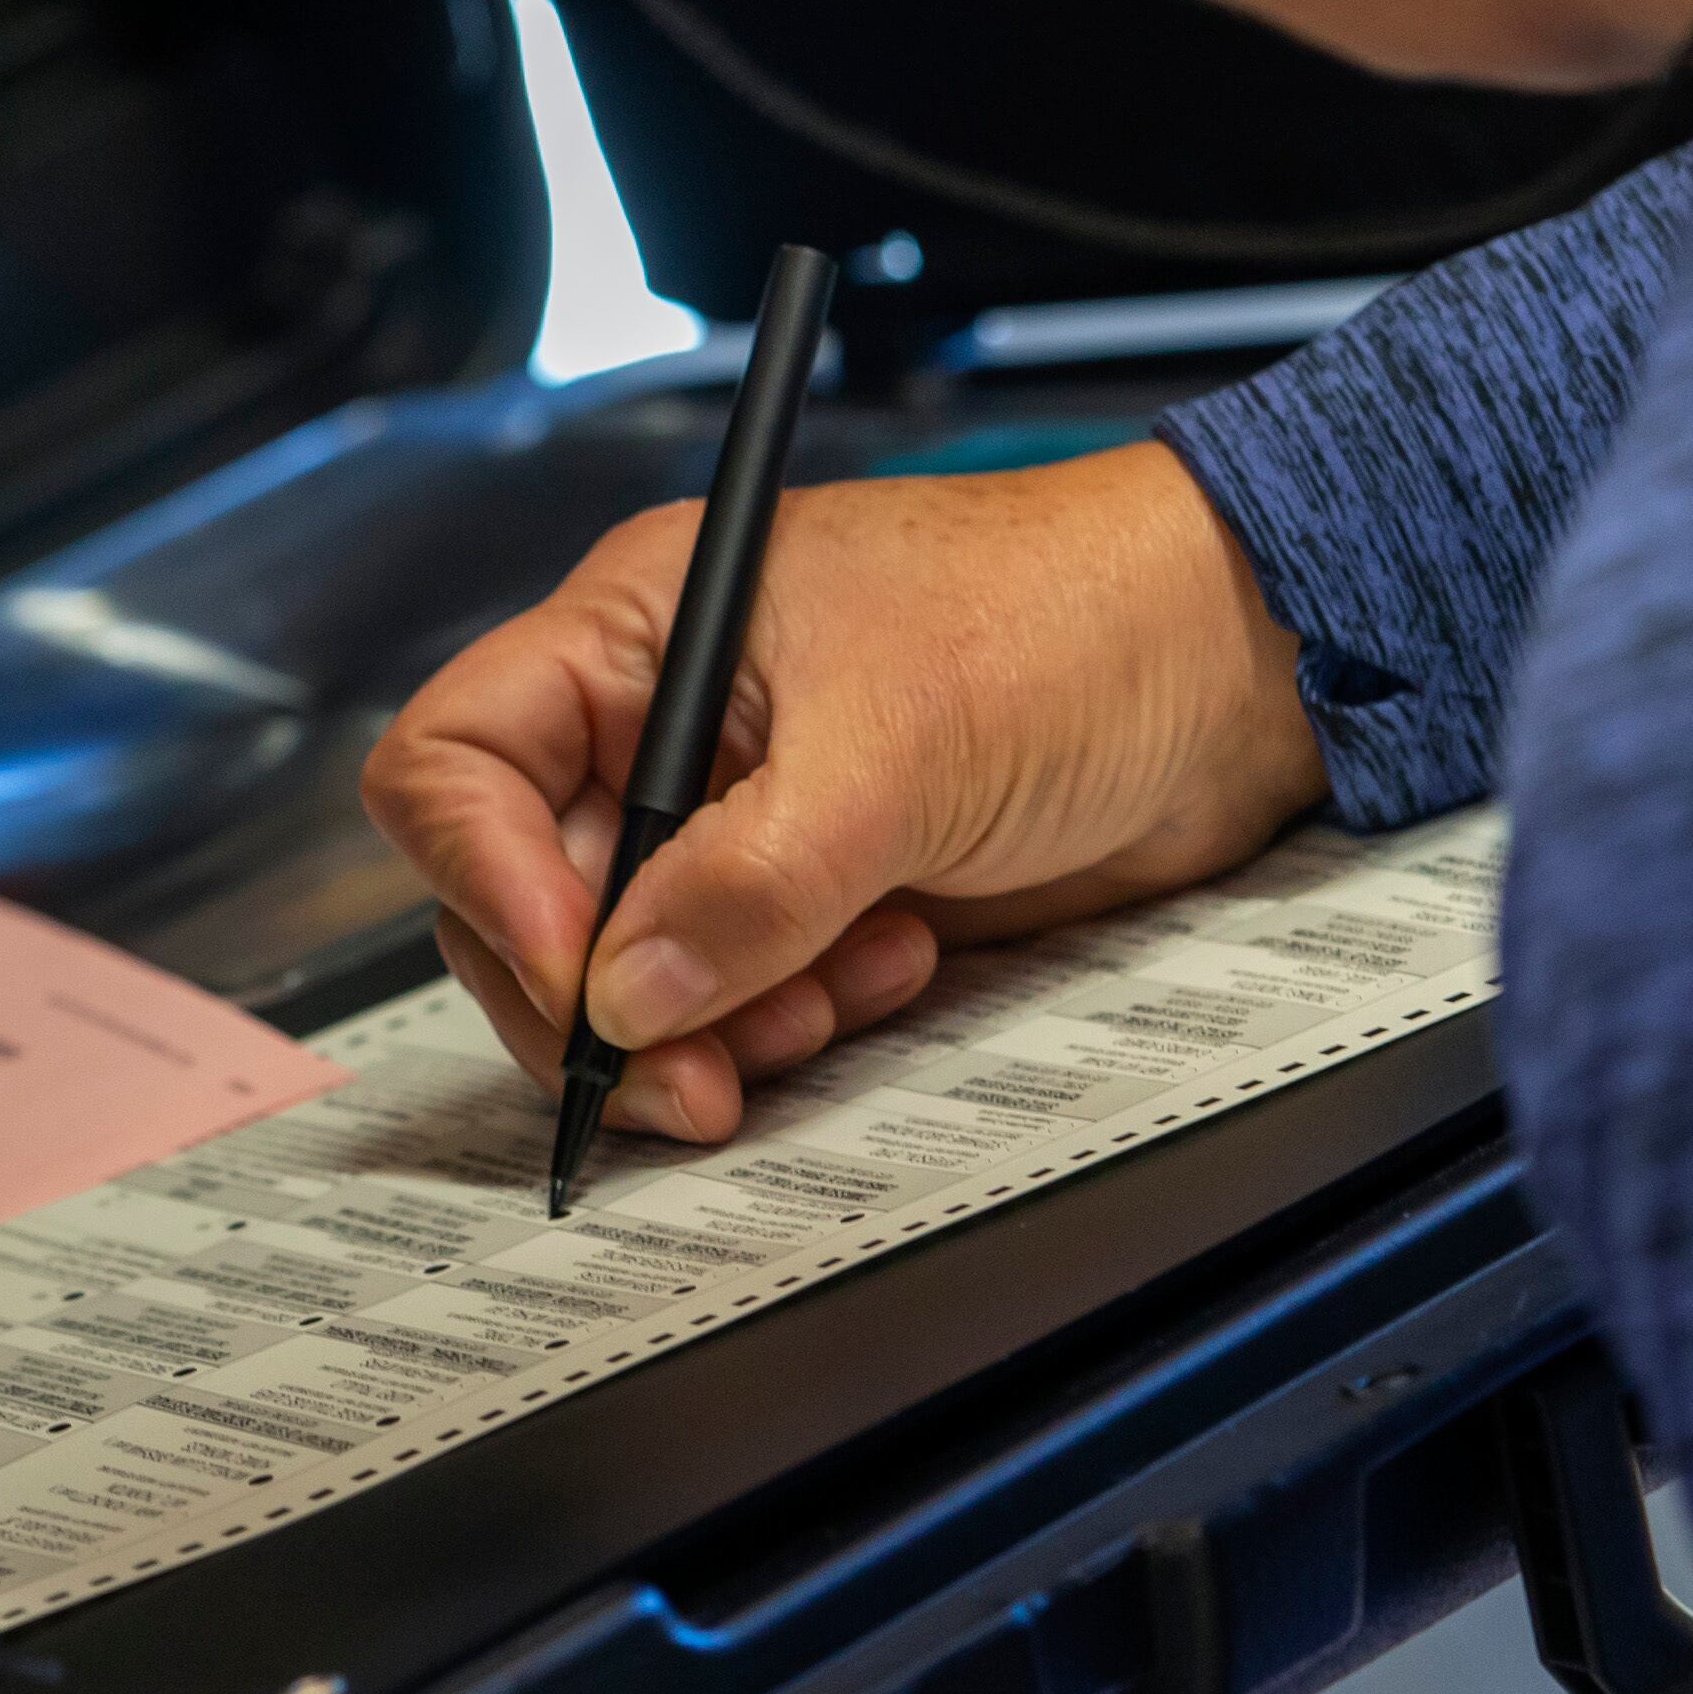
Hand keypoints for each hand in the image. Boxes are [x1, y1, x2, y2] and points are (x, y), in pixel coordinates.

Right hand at [359, 438, 1326, 1141]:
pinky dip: (790, 1019)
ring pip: (629, 968)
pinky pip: (737, 997)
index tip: (580, 978)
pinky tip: (889, 970)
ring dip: (714, 1019)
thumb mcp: (898, 747)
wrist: (1234, 669)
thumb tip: (623, 998)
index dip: (485, 878)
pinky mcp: (811, 895)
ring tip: (836, 996)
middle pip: (523, 892)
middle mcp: (664, 721)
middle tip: (692, 1073)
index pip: (458, 760)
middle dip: (603, 998)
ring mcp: (736, 815)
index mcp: (641, 630)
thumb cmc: (1068, 619)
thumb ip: (747, 882)